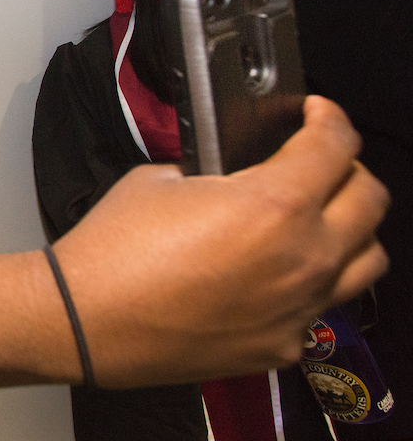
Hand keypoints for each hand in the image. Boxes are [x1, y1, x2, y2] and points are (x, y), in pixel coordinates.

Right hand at [54, 96, 388, 387]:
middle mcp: (301, 257)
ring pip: (367, 258)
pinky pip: (322, 306)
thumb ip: (212, 172)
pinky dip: (312, 283)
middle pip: (371, 198)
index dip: (329, 117)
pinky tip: (278, 273)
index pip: (336, 145)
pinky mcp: (283, 344)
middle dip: (349, 166)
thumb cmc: (113, 254)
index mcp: (273, 204)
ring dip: (351, 227)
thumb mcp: (160, 180)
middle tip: (320, 159)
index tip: (317, 114)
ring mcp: (298, 306)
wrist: (87, 321)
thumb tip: (227, 174)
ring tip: (320, 217)